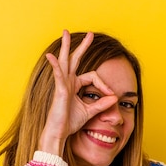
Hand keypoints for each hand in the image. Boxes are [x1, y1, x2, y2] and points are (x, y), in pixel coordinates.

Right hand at [38, 30, 117, 155]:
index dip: (103, 84)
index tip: (111, 95)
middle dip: (82, 46)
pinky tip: (51, 56)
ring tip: (65, 32)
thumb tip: (115, 98)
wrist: (59, 133)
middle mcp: (68, 82)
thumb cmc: (70, 122)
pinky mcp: (59, 90)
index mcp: (75, 86)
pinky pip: (58, 74)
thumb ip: (102, 104)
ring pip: (64, 61)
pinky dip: (55, 65)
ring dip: (66, 46)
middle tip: (90, 34)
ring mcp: (62, 84)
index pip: (92, 77)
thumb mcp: (90, 112)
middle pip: (75, 59)